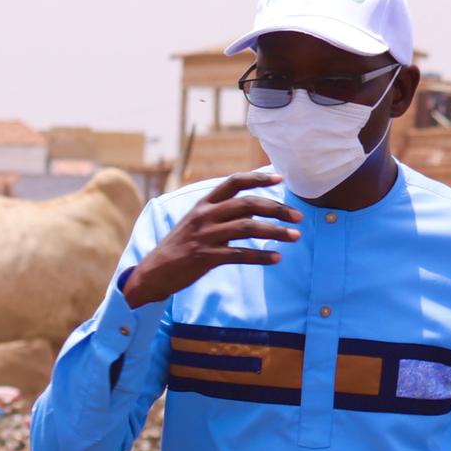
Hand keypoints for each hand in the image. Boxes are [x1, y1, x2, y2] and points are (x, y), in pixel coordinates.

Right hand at [120, 171, 301, 308]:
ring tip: (295, 237)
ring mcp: (205, 236)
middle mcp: (205, 216)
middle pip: (248, 204)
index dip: (258, 178)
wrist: (152, 273)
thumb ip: (219, 214)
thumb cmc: (178, 248)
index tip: (280, 178)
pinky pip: (240, 254)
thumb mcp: (195, 223)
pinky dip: (261, 256)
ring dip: (275, 232)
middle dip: (277, 208)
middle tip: (298, 216)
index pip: (234, 182)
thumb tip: (249, 210)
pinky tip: (276, 258)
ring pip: (248, 228)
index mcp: (204, 204)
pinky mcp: (206, 258)